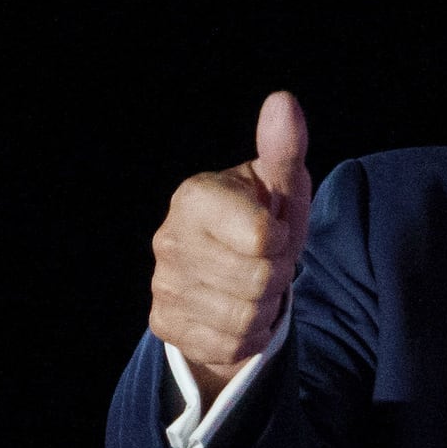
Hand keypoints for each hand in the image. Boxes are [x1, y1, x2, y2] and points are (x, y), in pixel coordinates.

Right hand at [149, 92, 312, 401]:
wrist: (234, 274)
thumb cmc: (263, 220)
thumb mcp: (281, 187)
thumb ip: (283, 148)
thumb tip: (284, 101)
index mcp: (195, 197)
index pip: (263, 238)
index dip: (283, 240)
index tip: (273, 231)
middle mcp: (168, 239)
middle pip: (260, 281)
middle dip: (277, 277)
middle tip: (265, 263)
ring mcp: (162, 284)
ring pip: (246, 318)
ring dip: (264, 308)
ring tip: (251, 287)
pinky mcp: (165, 324)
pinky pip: (230, 345)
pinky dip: (248, 337)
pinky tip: (237, 313)